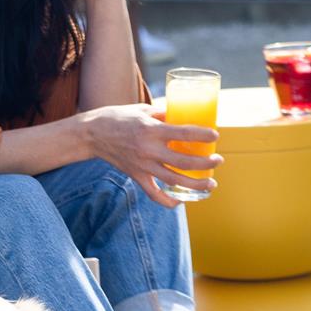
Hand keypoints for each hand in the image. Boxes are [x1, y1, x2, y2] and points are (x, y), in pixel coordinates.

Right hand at [79, 104, 220, 206]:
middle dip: (205, 163)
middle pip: (183, 162)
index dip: (202, 136)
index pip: (183, 133)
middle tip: (218, 160)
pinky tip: (180, 201)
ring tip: (211, 183)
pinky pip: (154, 194)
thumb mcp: (143, 110)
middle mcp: (148, 150)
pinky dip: (168, 200)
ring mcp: (142, 166)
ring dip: (195, 184)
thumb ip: (164, 115)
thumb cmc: (119, 117)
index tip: (215, 135)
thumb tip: (185, 116)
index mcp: (151, 130)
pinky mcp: (136, 176)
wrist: (92, 134)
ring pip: (173, 180)